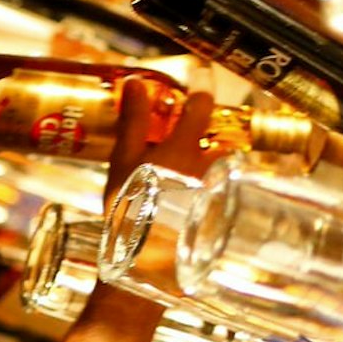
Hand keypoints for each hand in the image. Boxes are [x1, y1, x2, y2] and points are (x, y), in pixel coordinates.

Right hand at [105, 76, 222, 212]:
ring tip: (186, 186)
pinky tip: (190, 212)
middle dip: (207, 146)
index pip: (201, 106)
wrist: (145, 258)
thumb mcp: (123, 159)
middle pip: (218, 144)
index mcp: (183, 146)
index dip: (200, 93)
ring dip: (209, 174)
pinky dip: (208, 200)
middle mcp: (206, 166)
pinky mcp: (215, 218)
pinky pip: (218, 199)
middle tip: (186, 152)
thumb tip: (135, 82)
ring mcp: (214, 192)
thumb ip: (132, 120)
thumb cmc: (130, 206)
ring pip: (220, 174)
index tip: (198, 85)